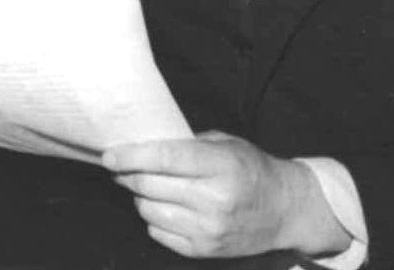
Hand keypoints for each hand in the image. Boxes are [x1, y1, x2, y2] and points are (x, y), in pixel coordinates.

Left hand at [102, 130, 349, 258]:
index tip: (109, 155)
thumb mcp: (225, 144)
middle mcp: (215, 200)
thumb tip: (141, 144)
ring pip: (149, 211)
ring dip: (140, 196)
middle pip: (151, 186)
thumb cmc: (250, 167)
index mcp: (221, 166)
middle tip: (120, 166)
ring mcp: (209, 229)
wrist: (284, 209)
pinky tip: (165, 206)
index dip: (132, 156)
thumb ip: (186, 144)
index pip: (166, 158)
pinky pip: (159, 232)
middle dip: (128, 175)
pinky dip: (153, 218)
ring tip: (147, 186)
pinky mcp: (203, 250)